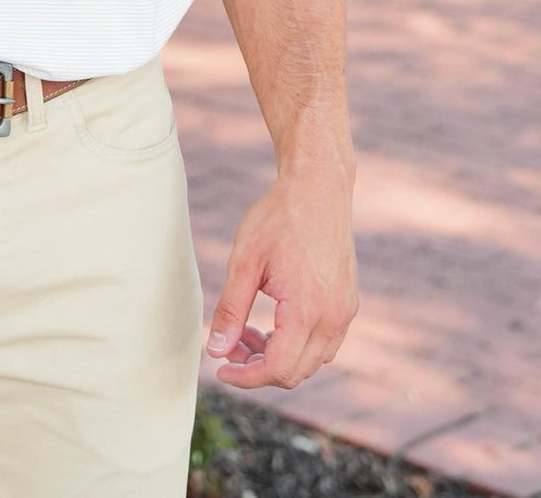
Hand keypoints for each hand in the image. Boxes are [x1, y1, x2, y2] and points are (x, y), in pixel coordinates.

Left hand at [205, 165, 357, 388]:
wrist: (318, 187)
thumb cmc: (279, 218)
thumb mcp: (245, 261)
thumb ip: (231, 310)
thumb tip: (216, 351)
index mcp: (308, 311)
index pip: (278, 369)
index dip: (246, 377)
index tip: (220, 369)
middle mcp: (334, 318)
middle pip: (295, 372)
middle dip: (257, 367)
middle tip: (229, 343)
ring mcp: (345, 312)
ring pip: (311, 361)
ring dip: (277, 357)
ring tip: (247, 330)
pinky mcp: (347, 303)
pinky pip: (324, 343)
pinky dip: (296, 344)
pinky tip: (272, 323)